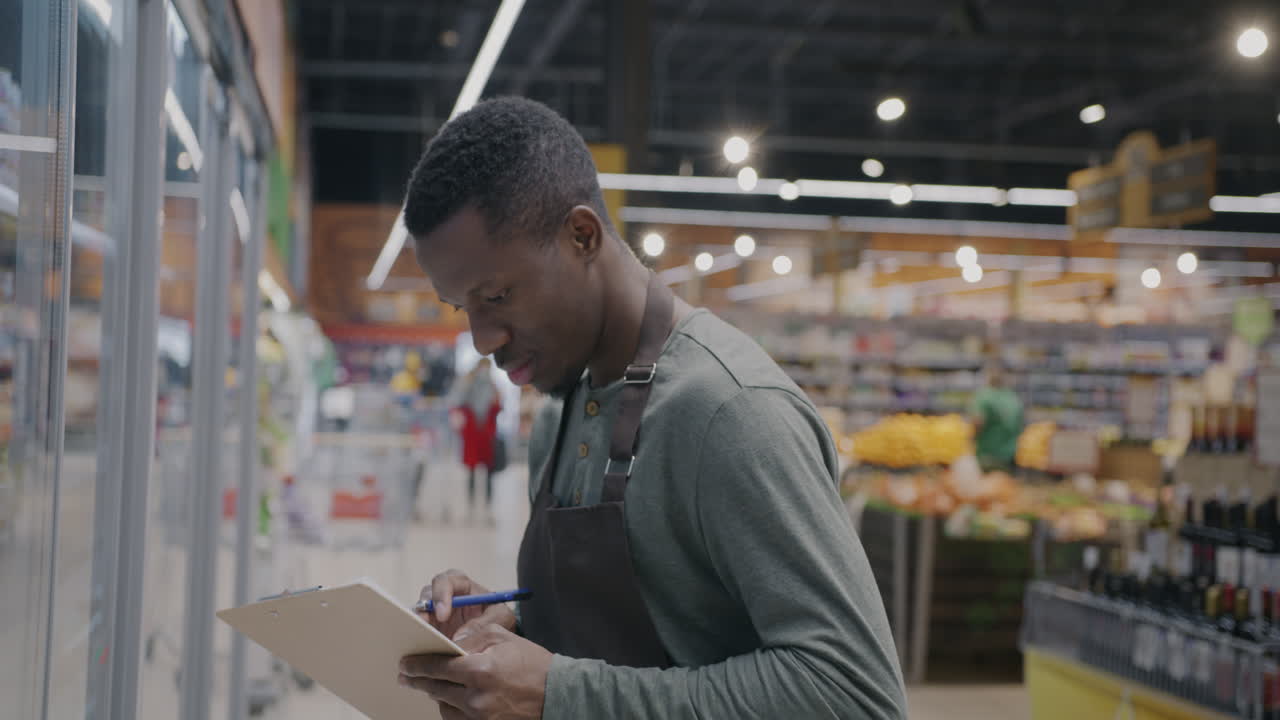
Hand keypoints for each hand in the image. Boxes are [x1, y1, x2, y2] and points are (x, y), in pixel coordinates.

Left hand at [400, 624, 551, 719]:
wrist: (556, 693)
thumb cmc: (532, 663)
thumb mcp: (504, 638)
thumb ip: (473, 638)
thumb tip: (449, 644)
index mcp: (480, 670)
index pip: (438, 666)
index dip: (418, 665)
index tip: (405, 663)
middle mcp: (476, 696)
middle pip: (436, 688)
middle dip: (418, 680)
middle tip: (406, 675)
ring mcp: (479, 716)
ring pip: (443, 706)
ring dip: (435, 694)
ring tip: (431, 685)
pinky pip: (456, 718)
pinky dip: (450, 708)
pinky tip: (449, 699)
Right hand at [418, 570, 517, 639]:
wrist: (498, 637)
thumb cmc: (499, 620)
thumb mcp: (501, 618)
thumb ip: (483, 624)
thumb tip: (459, 639)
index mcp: (463, 587)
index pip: (448, 581)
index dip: (442, 595)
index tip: (442, 615)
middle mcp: (445, 597)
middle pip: (427, 594)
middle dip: (425, 609)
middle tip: (424, 626)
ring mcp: (435, 612)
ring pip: (419, 612)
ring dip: (417, 625)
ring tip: (418, 639)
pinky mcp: (430, 629)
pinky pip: (417, 630)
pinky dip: (416, 638)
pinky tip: (418, 651)